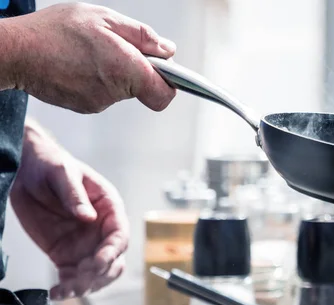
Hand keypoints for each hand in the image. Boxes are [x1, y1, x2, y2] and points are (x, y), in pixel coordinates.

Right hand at [2, 3, 175, 112]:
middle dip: (137, 69)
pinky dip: (97, 79)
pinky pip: (103, 93)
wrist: (15, 52)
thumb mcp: (104, 18)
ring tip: (90, 52)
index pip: (164, 94)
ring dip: (114, 72)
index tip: (163, 68)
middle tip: (115, 46)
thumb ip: (142, 36)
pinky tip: (79, 63)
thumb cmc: (57, 30)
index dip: (169, 82)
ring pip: (121, 89)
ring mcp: (98, 103)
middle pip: (142, 88)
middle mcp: (115, 93)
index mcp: (125, 70)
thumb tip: (168, 51)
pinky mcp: (85, 106)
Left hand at [10, 120, 128, 299]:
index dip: (112, 252)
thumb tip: (88, 217)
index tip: (97, 263)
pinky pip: (72, 277)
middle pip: (113, 261)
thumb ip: (75, 195)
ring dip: (84, 286)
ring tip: (64, 290)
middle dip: (99, 274)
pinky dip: (67, 288)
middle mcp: (101, 230)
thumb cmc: (51, 165)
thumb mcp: (63, 174)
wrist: (26, 170)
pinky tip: (56, 292)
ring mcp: (85, 245)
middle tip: (79, 280)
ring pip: (96, 274)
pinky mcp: (66, 255)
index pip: (119, 236)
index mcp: (109, 208)